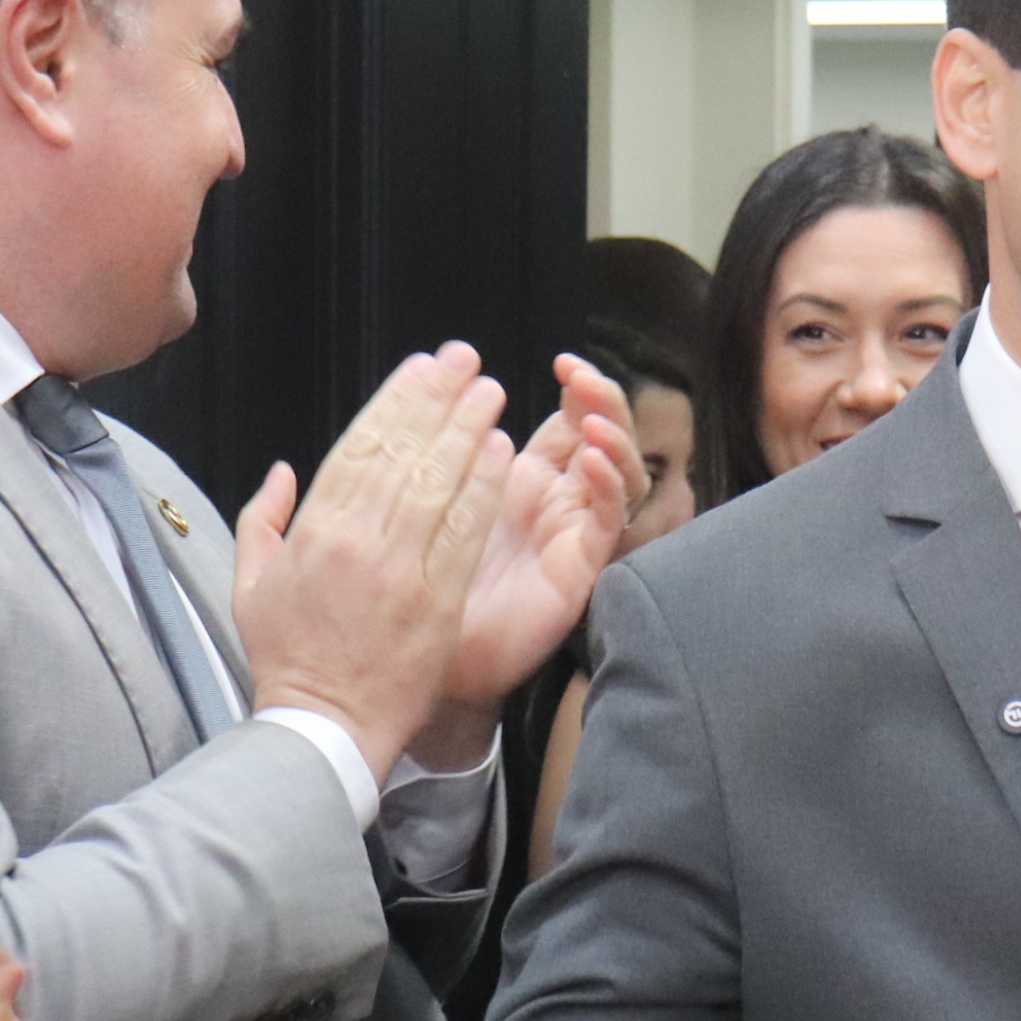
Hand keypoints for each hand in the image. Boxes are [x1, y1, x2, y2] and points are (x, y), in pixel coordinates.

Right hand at [236, 346, 515, 783]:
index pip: (360, 447)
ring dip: (468, 431)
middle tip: (466, 361)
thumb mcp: (251, 583)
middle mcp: (357, 541)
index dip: (394, 401)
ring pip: (439, 483)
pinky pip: (464, 533)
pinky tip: (501, 455)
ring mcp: (400, 570)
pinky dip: (483, 490)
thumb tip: (282, 470)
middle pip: (405, 452)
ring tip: (491, 393)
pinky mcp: (437, 601)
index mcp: (313, 530)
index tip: (419, 369)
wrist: (323, 727)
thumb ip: (262, 518)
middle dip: (438, 399)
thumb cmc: (288, 658)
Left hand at [420, 353, 635, 765]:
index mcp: (517, 479)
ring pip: (617, 473)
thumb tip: (411, 387)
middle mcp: (552, 502)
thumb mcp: (408, 501)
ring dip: (613, 438)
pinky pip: (608, 521)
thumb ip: (420, 448)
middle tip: (580, 377)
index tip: (562, 363)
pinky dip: (606, 487)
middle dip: (599, 400)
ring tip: (593, 417)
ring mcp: (570, 533)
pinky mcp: (579, 569)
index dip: (574, 388)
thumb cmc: (403, 585)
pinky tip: (589, 462)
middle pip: (600, 437)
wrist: (408, 657)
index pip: (561, 419)